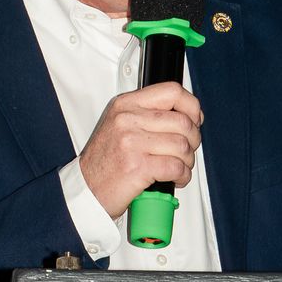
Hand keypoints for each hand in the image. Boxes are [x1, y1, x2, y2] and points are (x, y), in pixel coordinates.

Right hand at [79, 82, 203, 219]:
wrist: (86, 189)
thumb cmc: (105, 161)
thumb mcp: (119, 126)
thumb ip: (148, 115)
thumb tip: (188, 116)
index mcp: (125, 104)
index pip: (172, 91)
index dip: (191, 106)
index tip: (195, 120)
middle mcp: (127, 119)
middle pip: (183, 122)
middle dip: (193, 140)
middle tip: (186, 151)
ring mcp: (132, 142)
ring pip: (182, 146)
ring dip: (188, 161)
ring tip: (179, 168)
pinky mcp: (138, 166)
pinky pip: (176, 167)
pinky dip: (182, 176)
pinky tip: (175, 179)